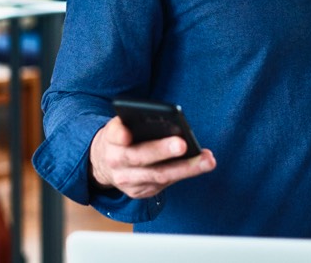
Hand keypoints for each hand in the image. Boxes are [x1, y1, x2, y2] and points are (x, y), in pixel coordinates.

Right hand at [88, 116, 215, 198]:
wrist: (103, 164)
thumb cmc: (120, 138)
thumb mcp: (119, 126)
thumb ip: (130, 122)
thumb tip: (158, 118)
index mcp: (110, 140)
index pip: (114, 135)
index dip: (120, 134)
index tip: (127, 133)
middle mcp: (116, 162)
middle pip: (140, 157)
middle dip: (162, 151)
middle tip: (183, 144)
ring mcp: (128, 181)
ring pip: (159, 176)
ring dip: (186, 168)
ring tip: (207, 160)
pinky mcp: (140, 192)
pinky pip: (164, 184)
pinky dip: (184, 174)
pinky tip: (201, 165)